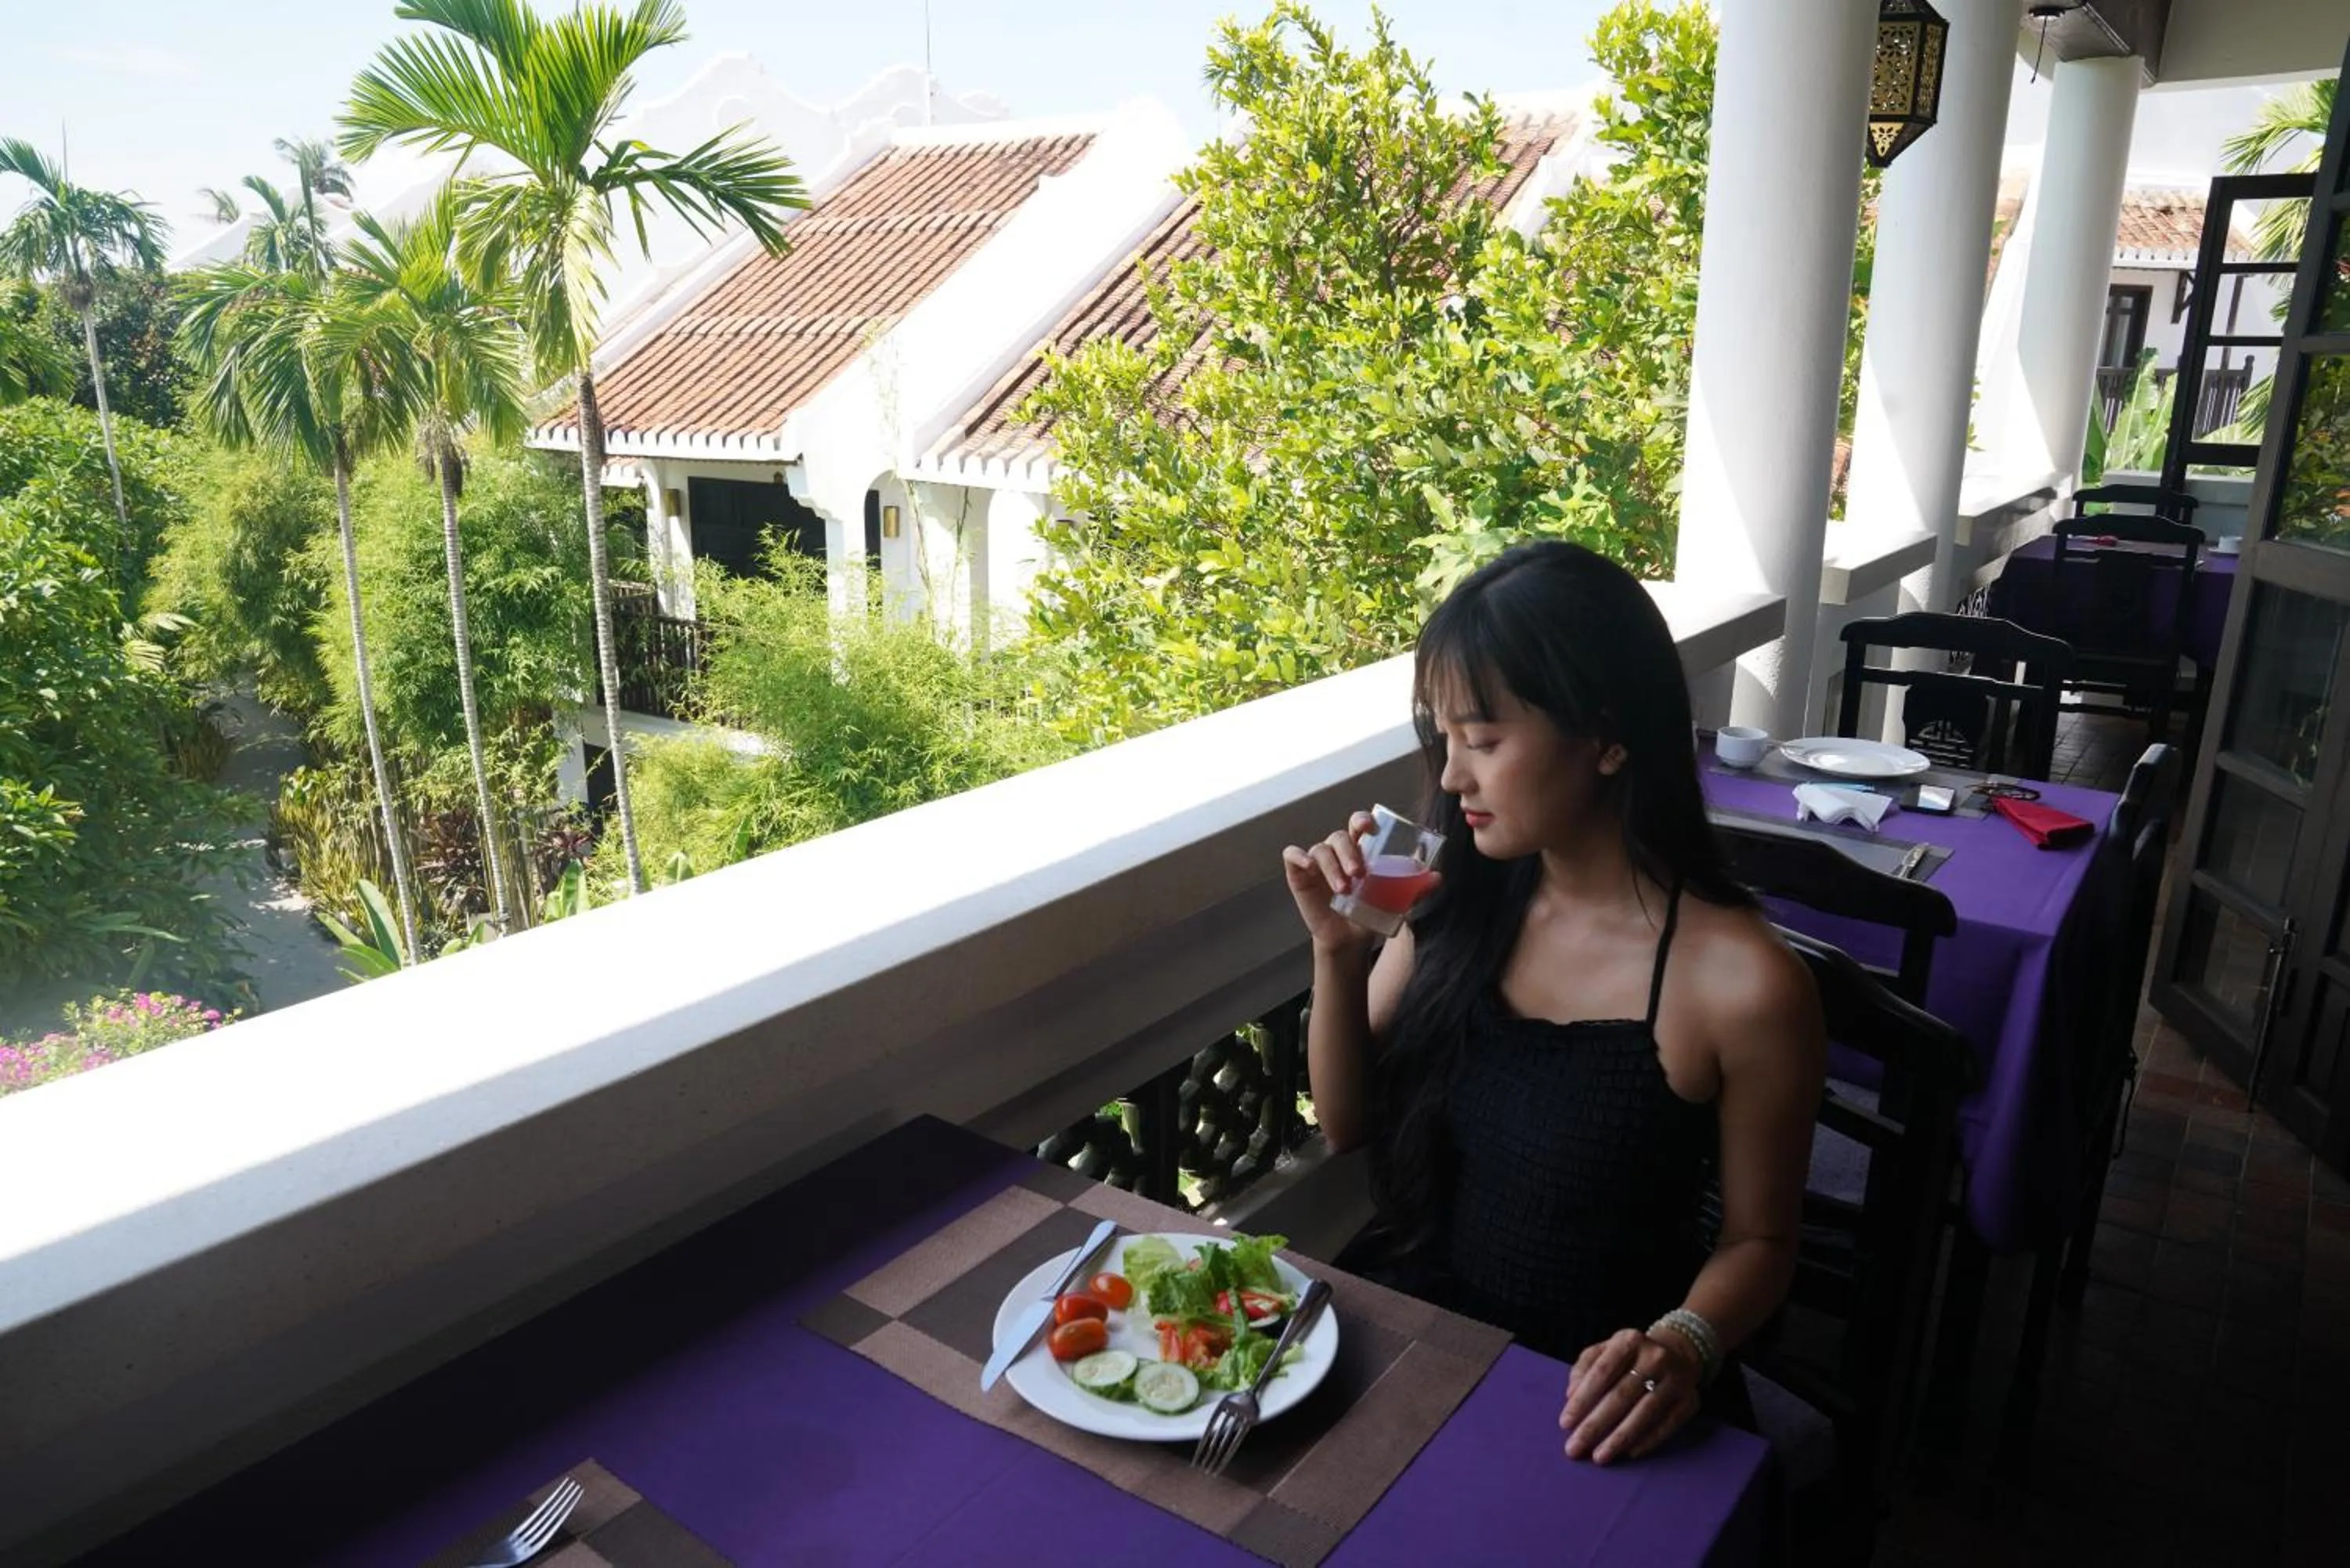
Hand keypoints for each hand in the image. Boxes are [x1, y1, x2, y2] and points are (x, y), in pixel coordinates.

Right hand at [1283, 811, 1426, 952]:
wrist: (1350, 938)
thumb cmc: (1371, 910)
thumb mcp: (1395, 900)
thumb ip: (1415, 889)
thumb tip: (1437, 877)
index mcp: (1360, 848)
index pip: (1358, 824)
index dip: (1362, 820)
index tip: (1371, 828)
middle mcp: (1337, 850)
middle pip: (1339, 837)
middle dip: (1349, 852)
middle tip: (1360, 874)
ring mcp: (1317, 861)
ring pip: (1321, 849)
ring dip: (1332, 866)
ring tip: (1344, 889)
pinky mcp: (1299, 874)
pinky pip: (1293, 856)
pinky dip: (1299, 857)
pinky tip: (1308, 866)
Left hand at [1559, 1328, 1702, 1464]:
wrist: (1677, 1355)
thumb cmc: (1629, 1357)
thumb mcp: (1603, 1351)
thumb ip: (1584, 1369)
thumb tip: (1571, 1396)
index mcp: (1629, 1341)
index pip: (1601, 1373)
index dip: (1582, 1400)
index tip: (1565, 1424)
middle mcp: (1655, 1357)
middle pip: (1621, 1396)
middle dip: (1595, 1425)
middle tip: (1575, 1449)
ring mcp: (1676, 1379)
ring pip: (1645, 1413)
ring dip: (1619, 1438)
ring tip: (1600, 1457)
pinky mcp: (1690, 1401)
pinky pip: (1668, 1425)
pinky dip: (1648, 1440)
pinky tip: (1629, 1453)